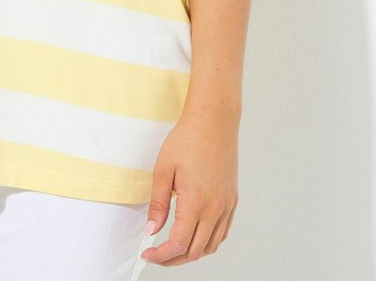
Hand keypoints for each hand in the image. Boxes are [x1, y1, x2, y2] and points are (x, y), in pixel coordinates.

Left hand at [140, 105, 238, 265]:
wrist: (213, 121)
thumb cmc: (187, 140)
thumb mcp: (163, 169)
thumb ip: (158, 203)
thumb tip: (152, 230)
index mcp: (196, 202)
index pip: (179, 244)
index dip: (162, 255)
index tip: (149, 254)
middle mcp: (215, 209)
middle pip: (195, 251)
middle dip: (174, 259)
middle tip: (157, 255)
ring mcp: (226, 206)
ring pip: (211, 245)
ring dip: (192, 253)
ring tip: (173, 249)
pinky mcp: (232, 200)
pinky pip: (222, 232)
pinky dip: (208, 241)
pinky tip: (195, 235)